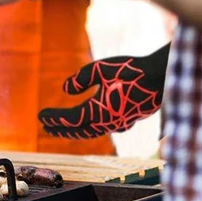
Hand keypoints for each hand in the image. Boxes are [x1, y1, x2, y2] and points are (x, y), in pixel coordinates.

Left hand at [38, 43, 169, 138]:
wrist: (162, 78)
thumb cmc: (131, 70)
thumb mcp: (102, 68)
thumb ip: (82, 78)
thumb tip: (65, 89)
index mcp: (99, 111)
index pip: (71, 119)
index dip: (54, 118)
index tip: (39, 116)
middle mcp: (108, 122)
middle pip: (79, 131)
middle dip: (61, 129)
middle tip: (45, 126)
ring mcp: (118, 124)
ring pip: (91, 132)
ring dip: (74, 130)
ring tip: (59, 127)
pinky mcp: (126, 120)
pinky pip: (102, 128)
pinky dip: (89, 127)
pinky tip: (88, 123)